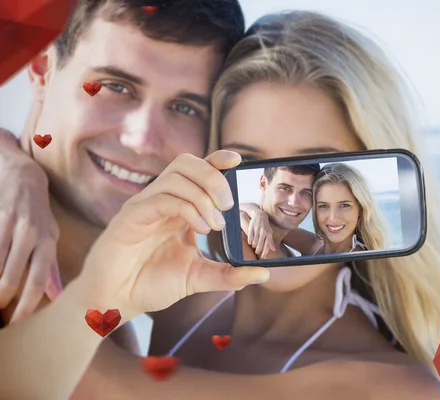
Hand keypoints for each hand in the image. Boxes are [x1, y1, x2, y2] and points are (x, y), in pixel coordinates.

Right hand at [0, 126, 61, 323]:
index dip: (26, 306)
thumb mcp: (51, 235)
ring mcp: (6, 226)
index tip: (17, 323)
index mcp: (46, 241)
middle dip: (1, 303)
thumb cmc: (38, 212)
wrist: (20, 176)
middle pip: (10, 279)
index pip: (37, 280)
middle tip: (0, 317)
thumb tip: (56, 294)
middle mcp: (27, 234)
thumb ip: (51, 265)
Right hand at [76, 151, 269, 320]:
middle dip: (214, 177)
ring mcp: (145, 206)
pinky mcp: (131, 217)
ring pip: (175, 177)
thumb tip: (263, 274)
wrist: (116, 301)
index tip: (238, 161)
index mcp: (178, 207)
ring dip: (203, 196)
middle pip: (187, 164)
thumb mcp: (198, 277)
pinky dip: (186, 209)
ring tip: (215, 224)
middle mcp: (161, 200)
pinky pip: (161, 198)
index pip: (198, 170)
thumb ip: (229, 274)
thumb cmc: (151, 283)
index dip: (217, 160)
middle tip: (228, 205)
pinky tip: (200, 229)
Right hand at [246, 210, 275, 259]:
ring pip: (255, 241)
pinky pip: (250, 236)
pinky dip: (250, 241)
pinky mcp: (252, 227)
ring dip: (254, 246)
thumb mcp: (269, 232)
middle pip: (260, 244)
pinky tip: (250, 242)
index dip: (264, 252)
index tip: (262, 258)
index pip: (267, 245)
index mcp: (269, 234)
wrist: (260, 215)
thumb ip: (271, 241)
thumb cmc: (265, 226)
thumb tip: (274, 249)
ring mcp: (257, 229)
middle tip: (257, 252)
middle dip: (258, 250)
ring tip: (253, 246)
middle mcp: (263, 232)